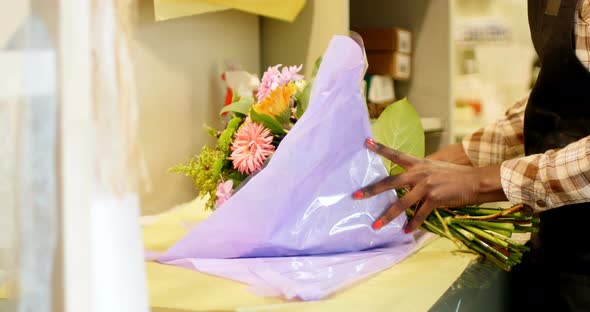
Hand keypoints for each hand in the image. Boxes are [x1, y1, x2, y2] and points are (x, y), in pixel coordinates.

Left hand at [353, 139, 505, 232]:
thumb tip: (405, 186)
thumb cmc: (456, 177)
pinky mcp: (434, 198)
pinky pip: (419, 214)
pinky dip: (413, 224)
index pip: (395, 154)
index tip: (366, 142)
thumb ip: (419, 176)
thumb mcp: (434, 170)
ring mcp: (426, 185)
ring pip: (401, 203)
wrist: (476, 181)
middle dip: (371, 190)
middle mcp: (419, 173)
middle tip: (356, 196)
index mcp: (418, 164)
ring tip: (376, 226)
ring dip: (387, 216)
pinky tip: (406, 231)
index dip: (380, 148)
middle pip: (389, 182)